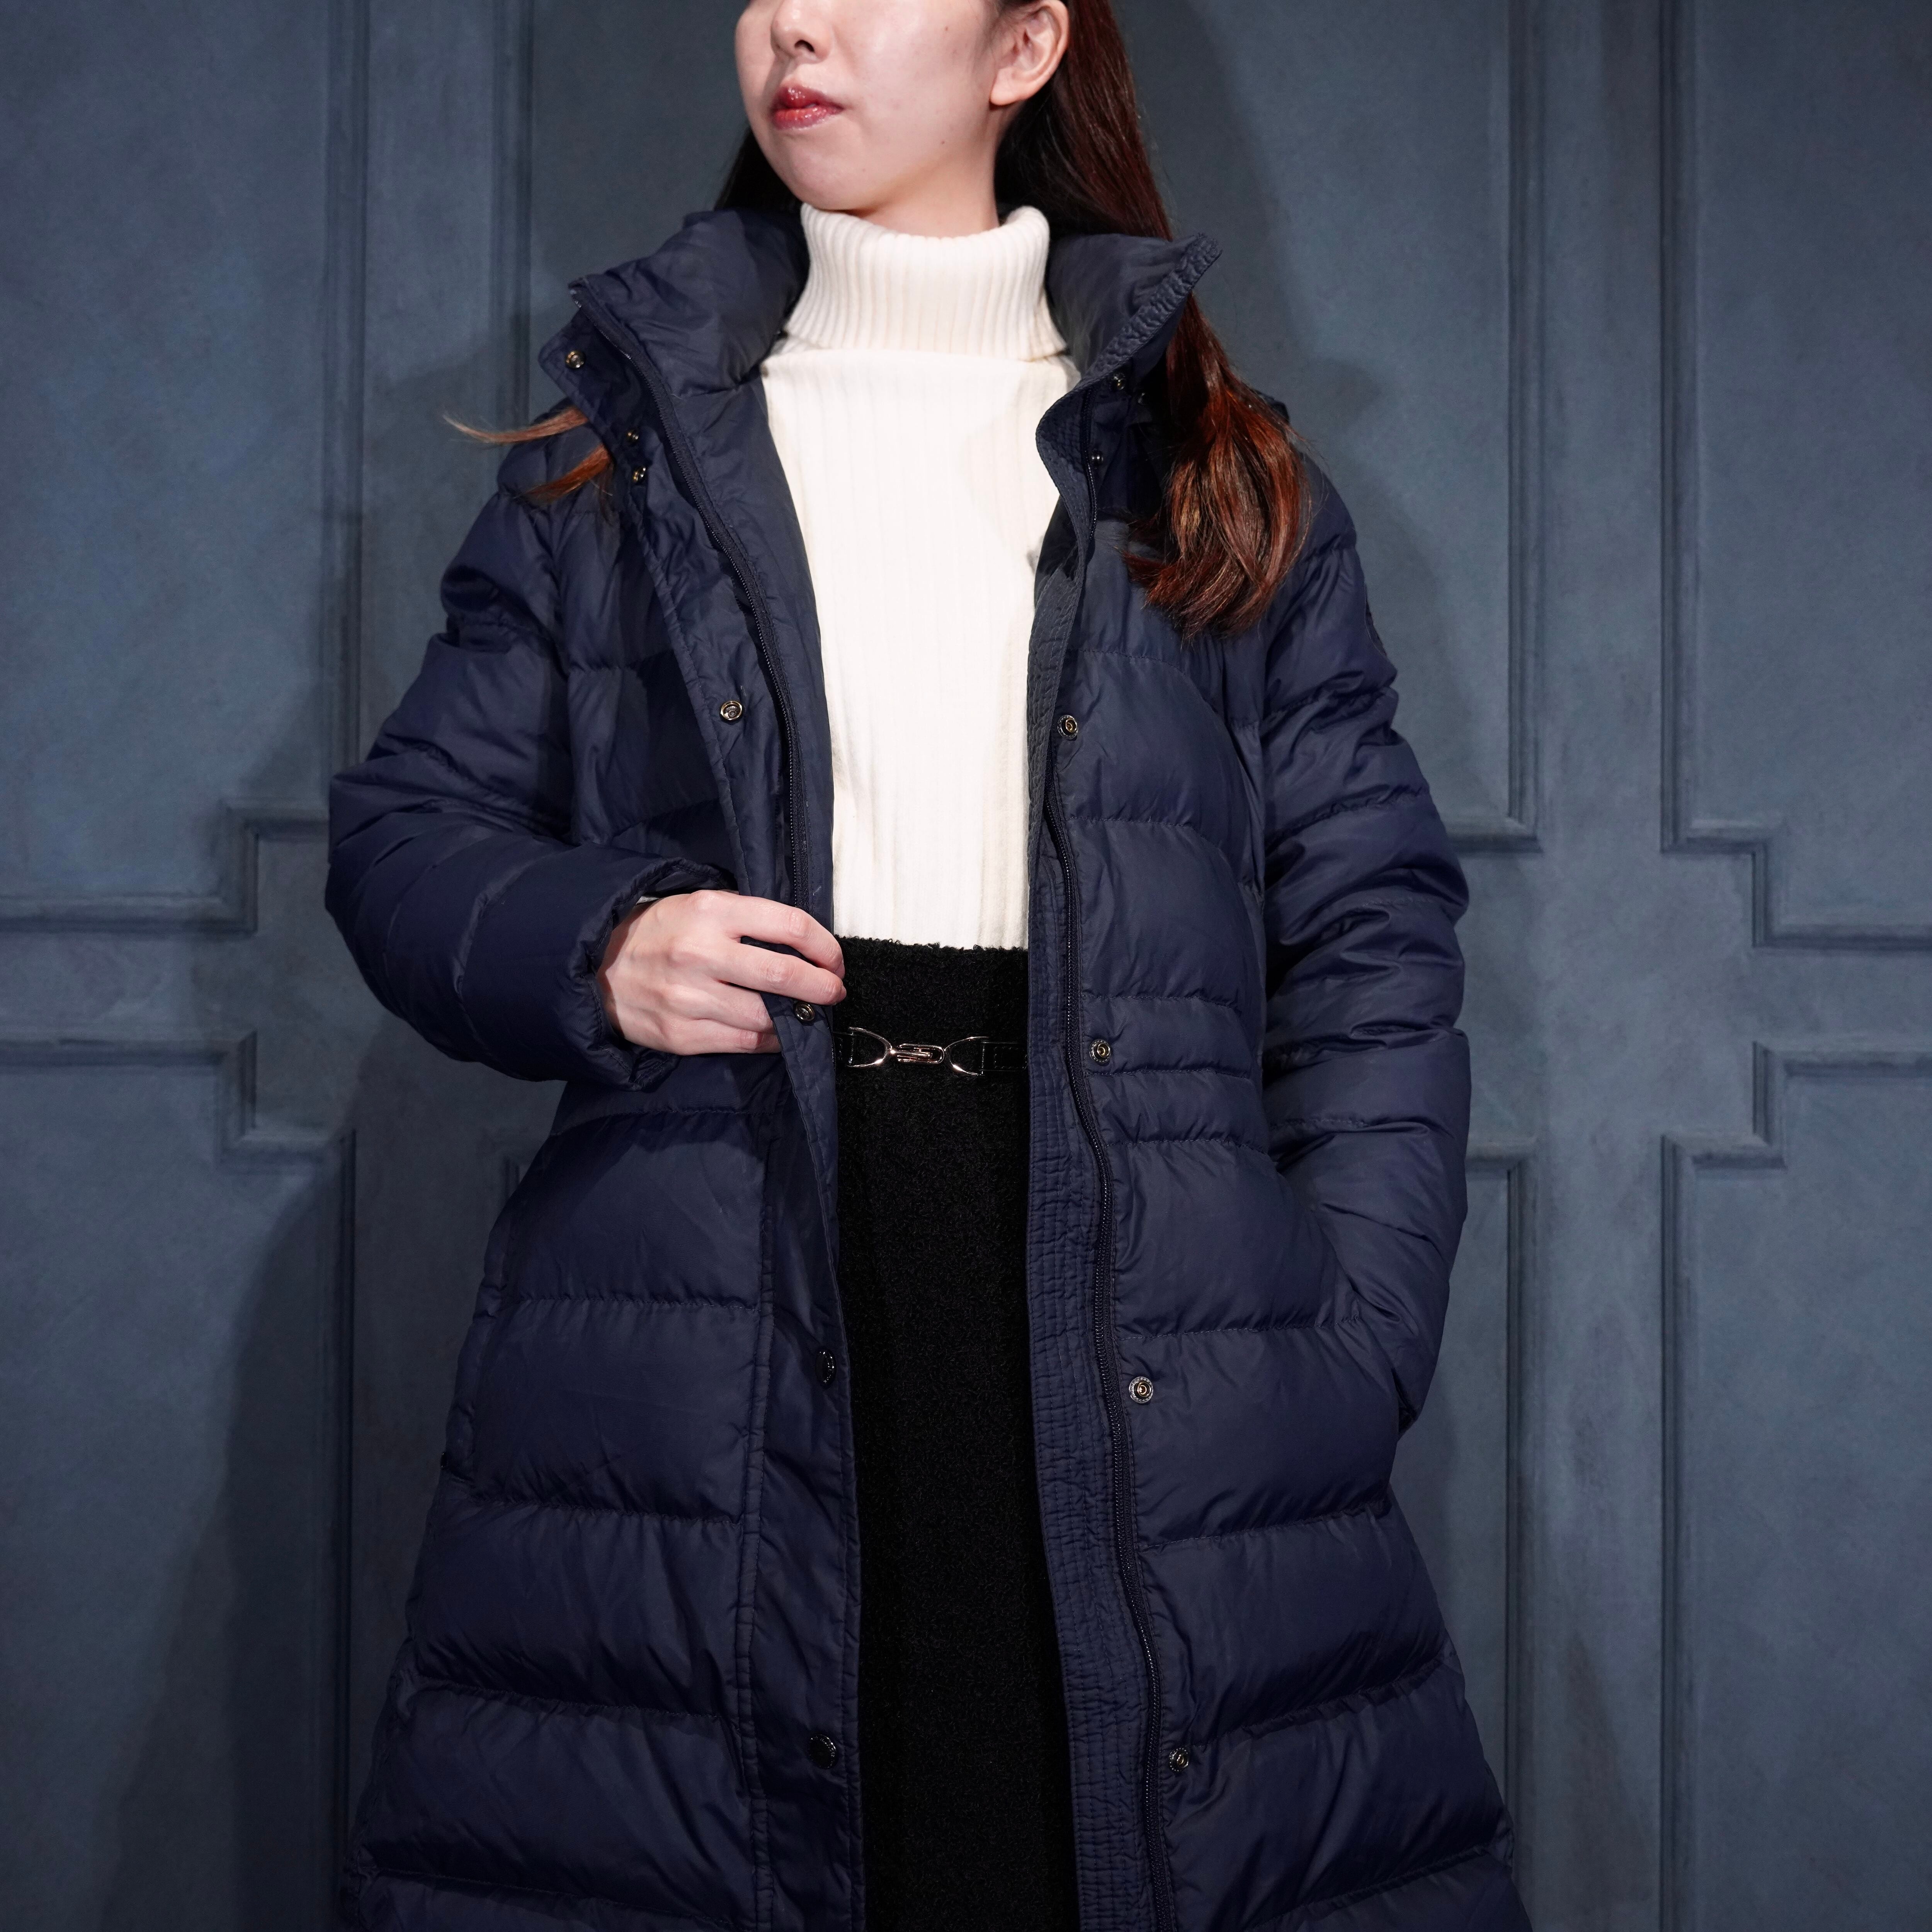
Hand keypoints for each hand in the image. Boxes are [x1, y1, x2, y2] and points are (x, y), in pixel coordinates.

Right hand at [597, 889, 845, 1054]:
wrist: (595, 968)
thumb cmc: (659, 933)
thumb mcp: (698, 905)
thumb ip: (747, 919)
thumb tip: (804, 945)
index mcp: (711, 911)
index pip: (789, 924)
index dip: (824, 946)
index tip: (834, 960)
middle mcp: (701, 953)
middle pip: (783, 973)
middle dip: (821, 987)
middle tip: (834, 991)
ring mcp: (689, 997)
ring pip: (767, 1016)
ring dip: (797, 1018)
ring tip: (804, 1013)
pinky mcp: (681, 1034)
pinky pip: (743, 1042)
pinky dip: (769, 1039)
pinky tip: (775, 1032)